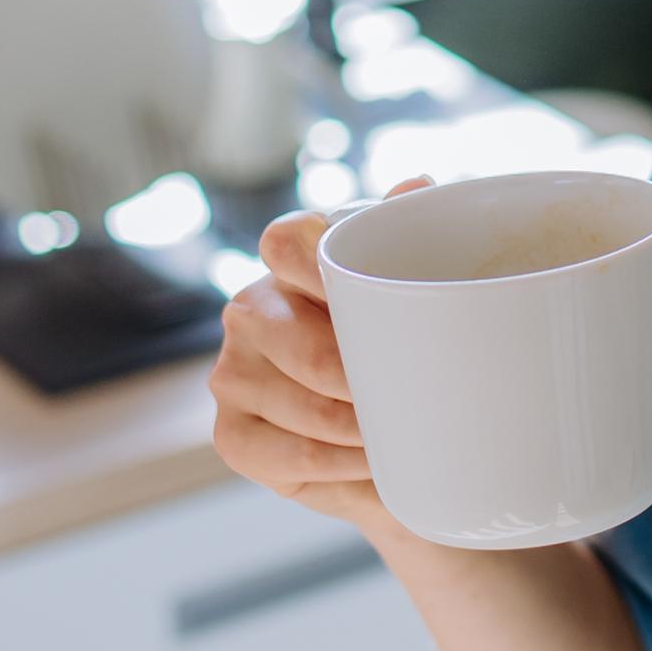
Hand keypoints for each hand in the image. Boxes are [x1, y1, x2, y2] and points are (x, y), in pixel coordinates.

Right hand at [209, 176, 433, 544]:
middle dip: (359, 377)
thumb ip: (414, 233)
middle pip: (294, 340)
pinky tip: (372, 461)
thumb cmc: (407, 343)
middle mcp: (253, 308)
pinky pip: (288, 455)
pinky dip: (340, 465)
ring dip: (360, 430)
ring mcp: (233, 372)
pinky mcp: (232, 434)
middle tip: (414, 395)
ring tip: (405, 434)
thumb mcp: (417, 287)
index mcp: (292, 259)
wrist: (398, 436)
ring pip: (297, 403)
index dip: (322, 268)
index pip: (286, 243)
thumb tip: (418, 185)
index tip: (375, 300)